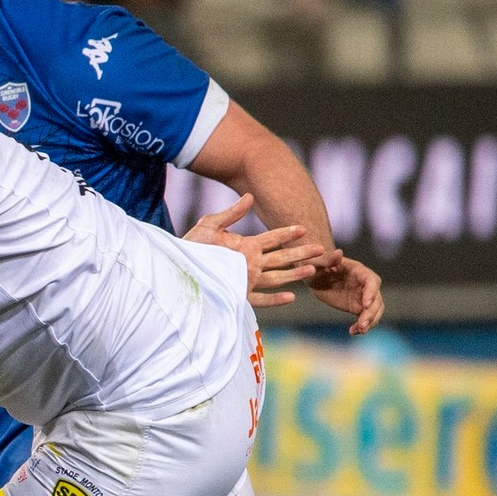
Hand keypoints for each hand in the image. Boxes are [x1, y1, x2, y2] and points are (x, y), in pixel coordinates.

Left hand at [184, 194, 335, 310]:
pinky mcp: (238, 294)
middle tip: (320, 248)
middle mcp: (251, 263)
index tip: (303, 227)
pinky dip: (275, 299)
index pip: (273, 238)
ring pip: (276, 277)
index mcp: (246, 246)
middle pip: (281, 258)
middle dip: (300, 253)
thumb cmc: (192, 245)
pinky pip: (260, 299)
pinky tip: (291, 297)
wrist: (176, 266)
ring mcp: (246, 279)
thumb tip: (249, 196)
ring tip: (311, 269)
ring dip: (294, 274)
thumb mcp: (210, 225)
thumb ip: (231, 213)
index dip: (287, 233)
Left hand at [307, 253, 384, 334]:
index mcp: (358, 270)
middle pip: (376, 298)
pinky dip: (362, 326)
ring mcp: (362, 296)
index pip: (372, 281)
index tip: (366, 304)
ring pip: (374, 310)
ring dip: (370, 321)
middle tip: (362, 324)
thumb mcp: (316, 262)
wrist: (313, 275)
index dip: (372, 292)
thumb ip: (327, 259)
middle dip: (372, 312)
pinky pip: (364, 317)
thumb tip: (339, 252)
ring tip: (359, 331)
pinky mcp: (356, 306)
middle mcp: (364, 284)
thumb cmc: (314, 264)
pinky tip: (353, 332)